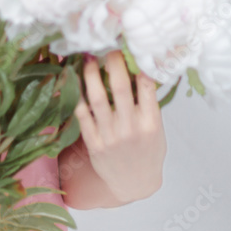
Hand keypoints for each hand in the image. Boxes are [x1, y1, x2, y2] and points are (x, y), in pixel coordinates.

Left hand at [74, 50, 166, 203]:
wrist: (134, 184)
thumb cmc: (148, 152)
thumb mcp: (157, 129)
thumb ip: (148, 104)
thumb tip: (136, 70)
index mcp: (151, 122)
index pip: (146, 86)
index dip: (137, 63)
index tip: (128, 47)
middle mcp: (130, 128)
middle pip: (119, 87)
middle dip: (112, 62)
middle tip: (106, 46)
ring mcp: (110, 136)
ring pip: (97, 98)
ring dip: (90, 75)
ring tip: (87, 58)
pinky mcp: (93, 143)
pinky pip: (82, 115)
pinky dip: (77, 96)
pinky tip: (73, 81)